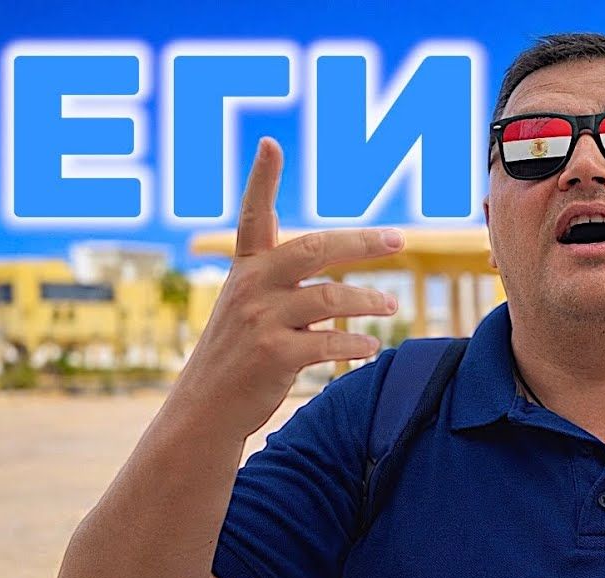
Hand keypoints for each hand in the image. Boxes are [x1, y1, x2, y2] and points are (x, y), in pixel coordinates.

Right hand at [172, 137, 404, 438]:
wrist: (206, 408)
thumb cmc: (236, 353)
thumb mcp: (246, 305)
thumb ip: (279, 279)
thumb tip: (332, 260)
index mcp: (244, 269)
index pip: (252, 216)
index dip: (260, 179)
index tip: (270, 143)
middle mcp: (250, 288)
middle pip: (314, 249)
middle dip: (361, 243)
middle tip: (399, 240)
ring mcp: (261, 321)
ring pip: (331, 297)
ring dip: (370, 300)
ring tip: (392, 306)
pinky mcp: (274, 356)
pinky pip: (330, 341)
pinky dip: (358, 342)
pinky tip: (371, 346)